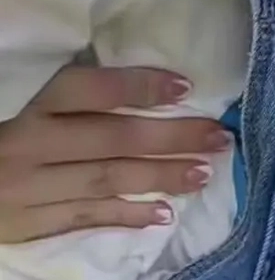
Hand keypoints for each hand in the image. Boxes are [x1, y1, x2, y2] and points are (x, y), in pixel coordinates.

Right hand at [0, 65, 230, 242]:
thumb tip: (157, 88)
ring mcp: (33, 190)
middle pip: (113, 139)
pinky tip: (165, 214)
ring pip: (107, 180)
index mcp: (38, 108)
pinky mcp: (32, 225)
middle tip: (218, 136)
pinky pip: (88, 218)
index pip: (92, 90)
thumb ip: (84, 100)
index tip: (186, 87)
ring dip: (161, 177)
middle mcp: (34, 146)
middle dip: (171, 138)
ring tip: (204, 172)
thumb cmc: (15, 136)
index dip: (140, 86)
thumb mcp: (39, 107)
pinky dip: (128, 216)